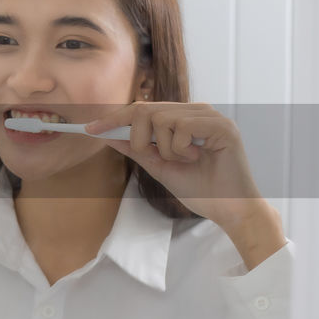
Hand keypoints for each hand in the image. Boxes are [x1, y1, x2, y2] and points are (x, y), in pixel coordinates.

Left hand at [85, 102, 284, 265]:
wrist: (228, 209)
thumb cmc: (199, 189)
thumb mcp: (159, 166)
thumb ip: (136, 149)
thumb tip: (106, 136)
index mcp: (182, 118)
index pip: (141, 109)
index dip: (114, 118)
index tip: (89, 129)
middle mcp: (196, 111)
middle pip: (146, 109)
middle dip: (139, 138)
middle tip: (154, 156)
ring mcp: (210, 115)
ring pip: (162, 119)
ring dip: (165, 149)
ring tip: (186, 161)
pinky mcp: (222, 125)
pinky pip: (182, 127)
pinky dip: (181, 149)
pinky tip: (197, 158)